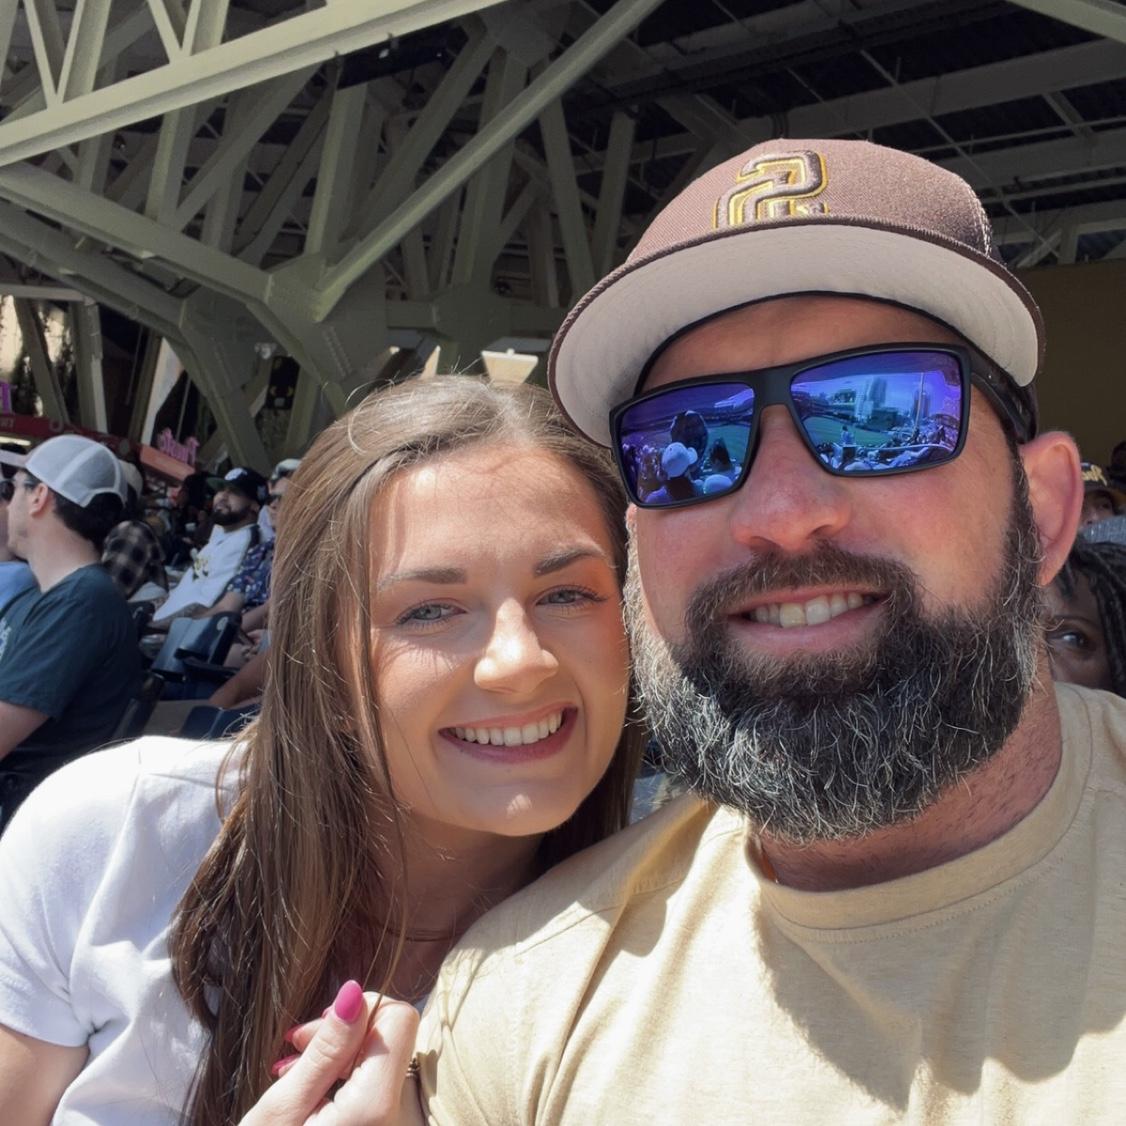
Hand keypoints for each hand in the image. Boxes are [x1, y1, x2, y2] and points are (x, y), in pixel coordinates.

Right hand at [238, 982, 420, 1125]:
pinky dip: (352, 1083)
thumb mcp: (282, 1111)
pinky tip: (317, 1099)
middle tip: (295, 1054)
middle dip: (345, 1035)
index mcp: (376, 1107)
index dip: (357, 1012)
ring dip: (345, 1059)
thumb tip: (355, 992)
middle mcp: (400, 1118)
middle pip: (393, 1037)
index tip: (312, 1035)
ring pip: (386, 1061)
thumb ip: (325, 1050)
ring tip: (299, 1078)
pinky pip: (383, 1089)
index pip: (399, 1017)